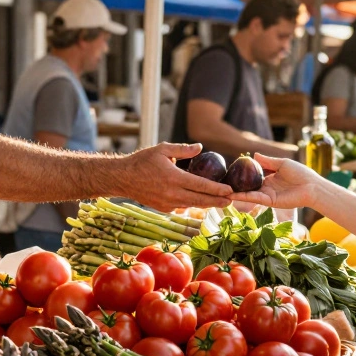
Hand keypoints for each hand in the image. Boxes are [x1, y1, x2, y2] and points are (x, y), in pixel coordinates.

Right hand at [118, 142, 232, 210]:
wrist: (123, 178)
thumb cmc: (142, 161)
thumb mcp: (162, 149)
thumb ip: (183, 149)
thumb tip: (200, 147)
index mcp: (174, 178)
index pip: (201, 185)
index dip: (217, 189)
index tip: (230, 191)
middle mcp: (172, 194)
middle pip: (201, 200)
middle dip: (218, 201)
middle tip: (232, 201)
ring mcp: (167, 203)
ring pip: (192, 205)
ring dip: (207, 204)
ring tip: (220, 202)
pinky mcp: (163, 208)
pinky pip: (182, 206)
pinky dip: (192, 203)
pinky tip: (200, 200)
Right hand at [229, 152, 321, 208]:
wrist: (312, 187)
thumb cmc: (300, 173)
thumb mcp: (282, 163)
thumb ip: (267, 161)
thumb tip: (253, 155)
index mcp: (270, 177)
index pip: (253, 175)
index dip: (242, 174)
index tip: (230, 171)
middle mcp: (267, 187)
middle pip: (248, 186)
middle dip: (236, 186)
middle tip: (220, 183)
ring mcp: (267, 194)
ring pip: (249, 193)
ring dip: (236, 193)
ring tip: (222, 191)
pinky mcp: (270, 201)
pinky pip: (255, 198)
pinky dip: (244, 196)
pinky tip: (233, 195)